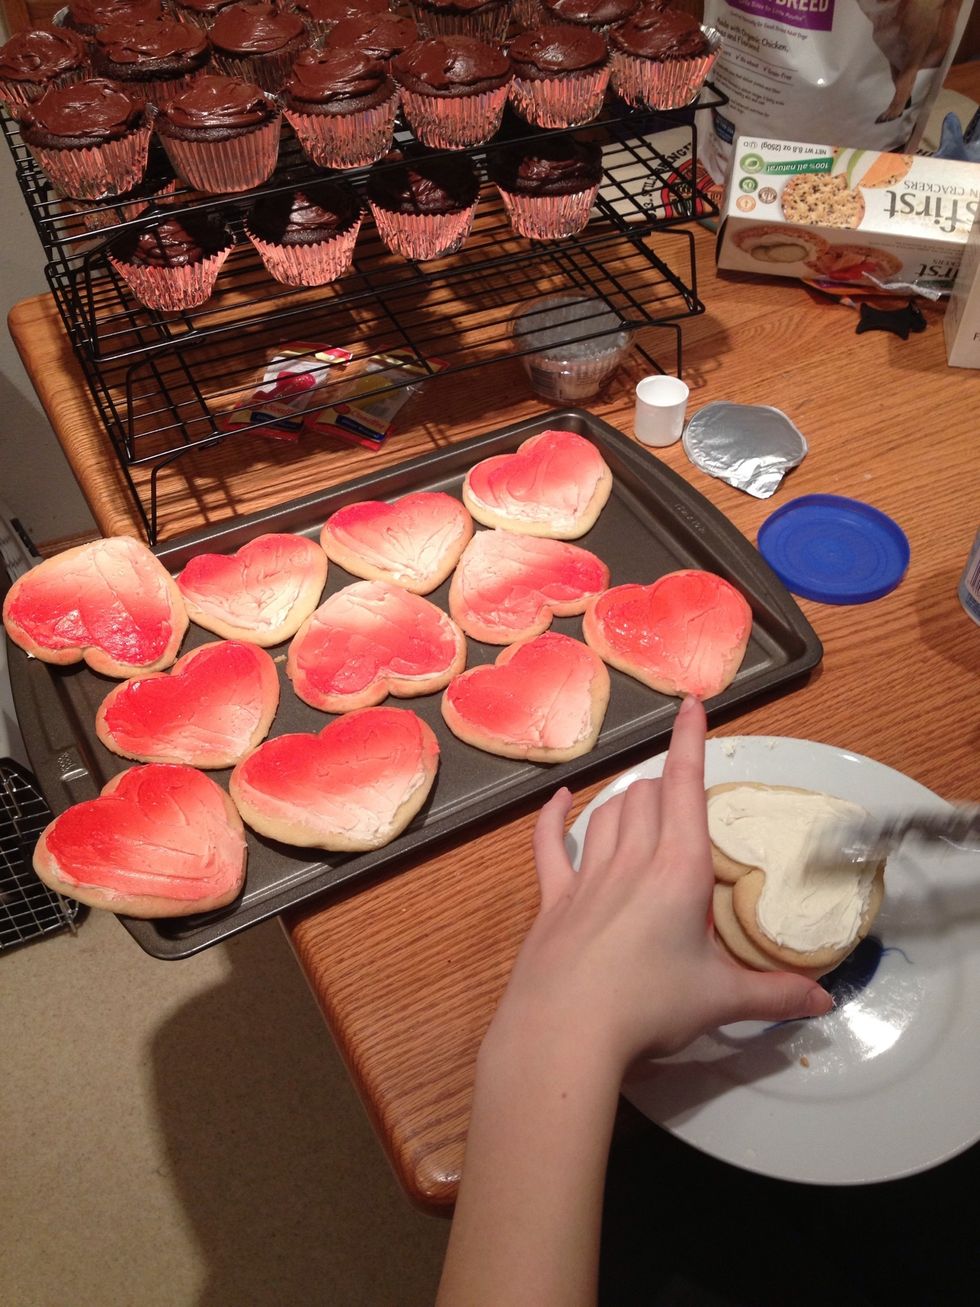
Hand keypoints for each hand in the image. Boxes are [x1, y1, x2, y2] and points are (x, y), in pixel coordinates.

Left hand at [491, 697, 832, 1073]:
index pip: (687, 788)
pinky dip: (555, 817)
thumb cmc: (648, 1007)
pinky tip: (560, 799)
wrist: (565, 1031)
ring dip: (628, 798)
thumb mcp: (720, 1001)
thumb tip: (823, 1004)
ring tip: (646, 798)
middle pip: (648, 796)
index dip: (690, 742)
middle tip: (687, 790)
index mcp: (679, 871)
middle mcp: (632, 860)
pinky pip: (552, 845)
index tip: (692, 706)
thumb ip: (775, 996)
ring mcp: (587, 876)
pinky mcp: (554, 899)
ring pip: (608, 812)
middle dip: (668, 781)